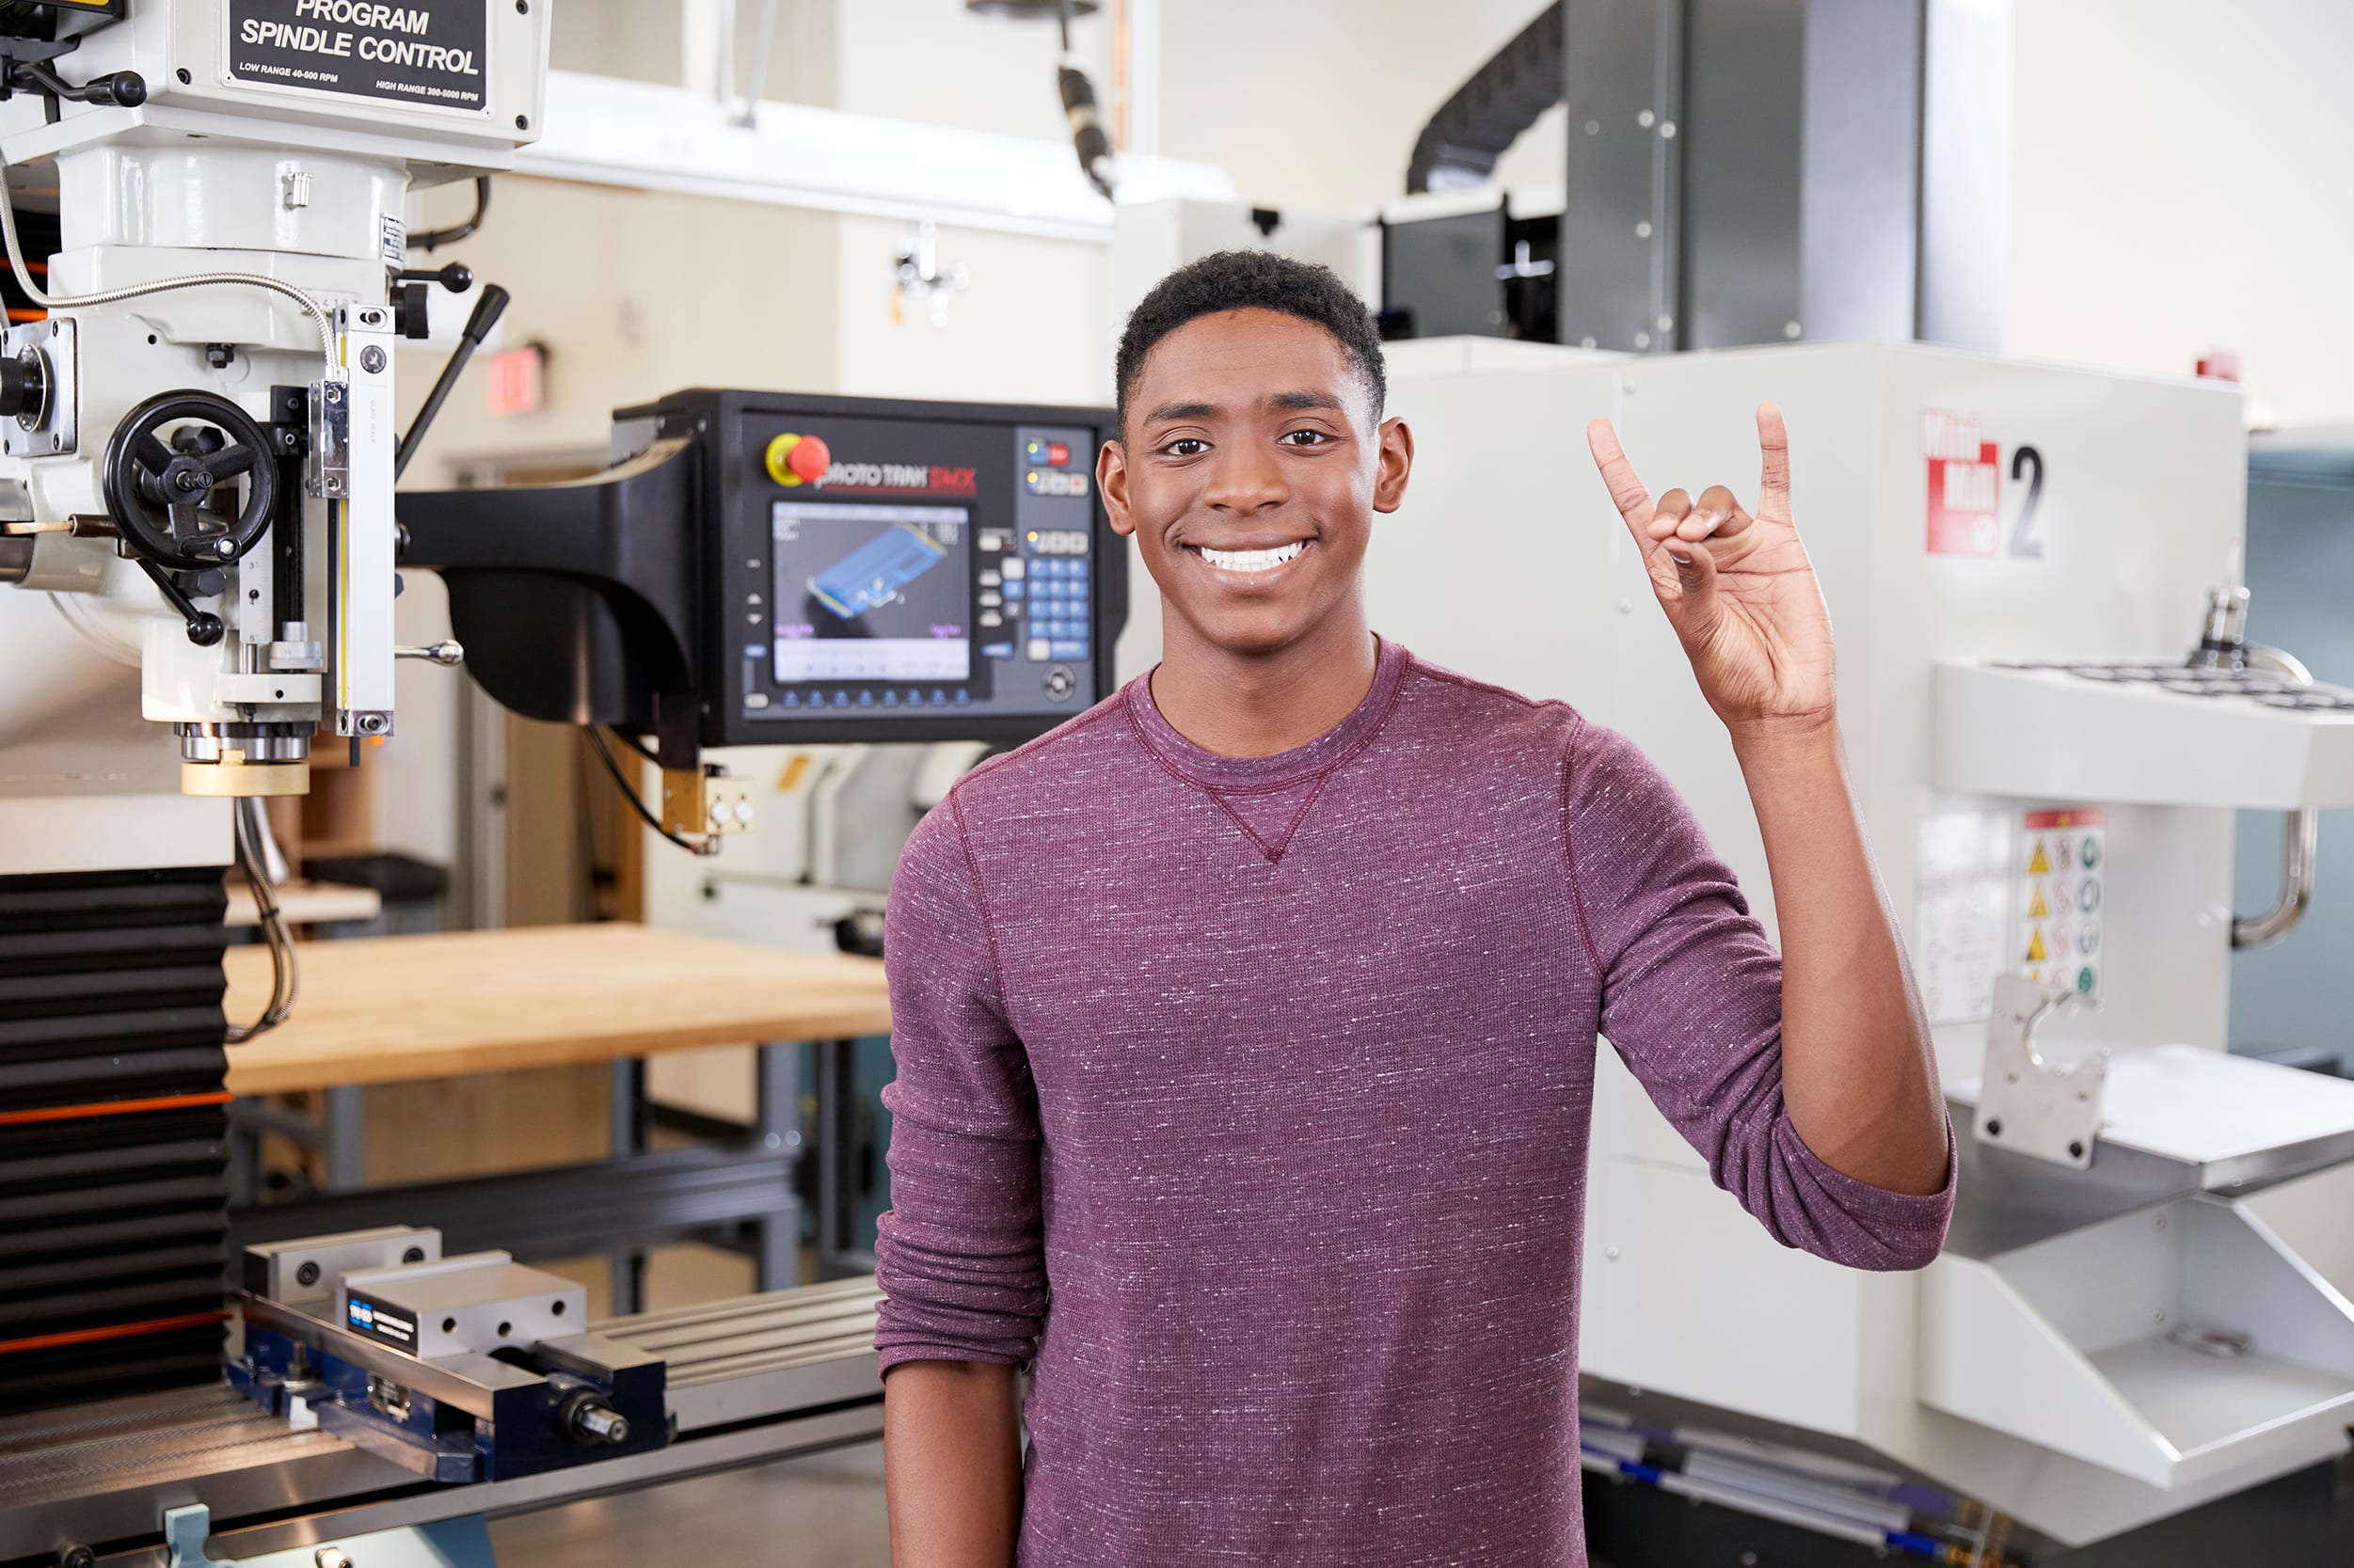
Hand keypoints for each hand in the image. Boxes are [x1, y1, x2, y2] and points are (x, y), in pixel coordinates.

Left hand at [1585, 403, 1834, 734]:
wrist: (1783, 698)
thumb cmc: (1733, 677)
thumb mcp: (1699, 633)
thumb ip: (1692, 585)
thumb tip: (1681, 543)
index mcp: (1668, 573)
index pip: (1635, 508)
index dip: (1616, 469)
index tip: (1598, 430)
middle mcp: (1703, 554)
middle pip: (1680, 504)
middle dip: (1674, 512)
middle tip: (1678, 539)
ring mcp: (1741, 546)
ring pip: (1720, 501)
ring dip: (1709, 510)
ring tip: (1705, 538)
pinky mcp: (1779, 544)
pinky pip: (1775, 487)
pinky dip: (1772, 449)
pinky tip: (1766, 416)